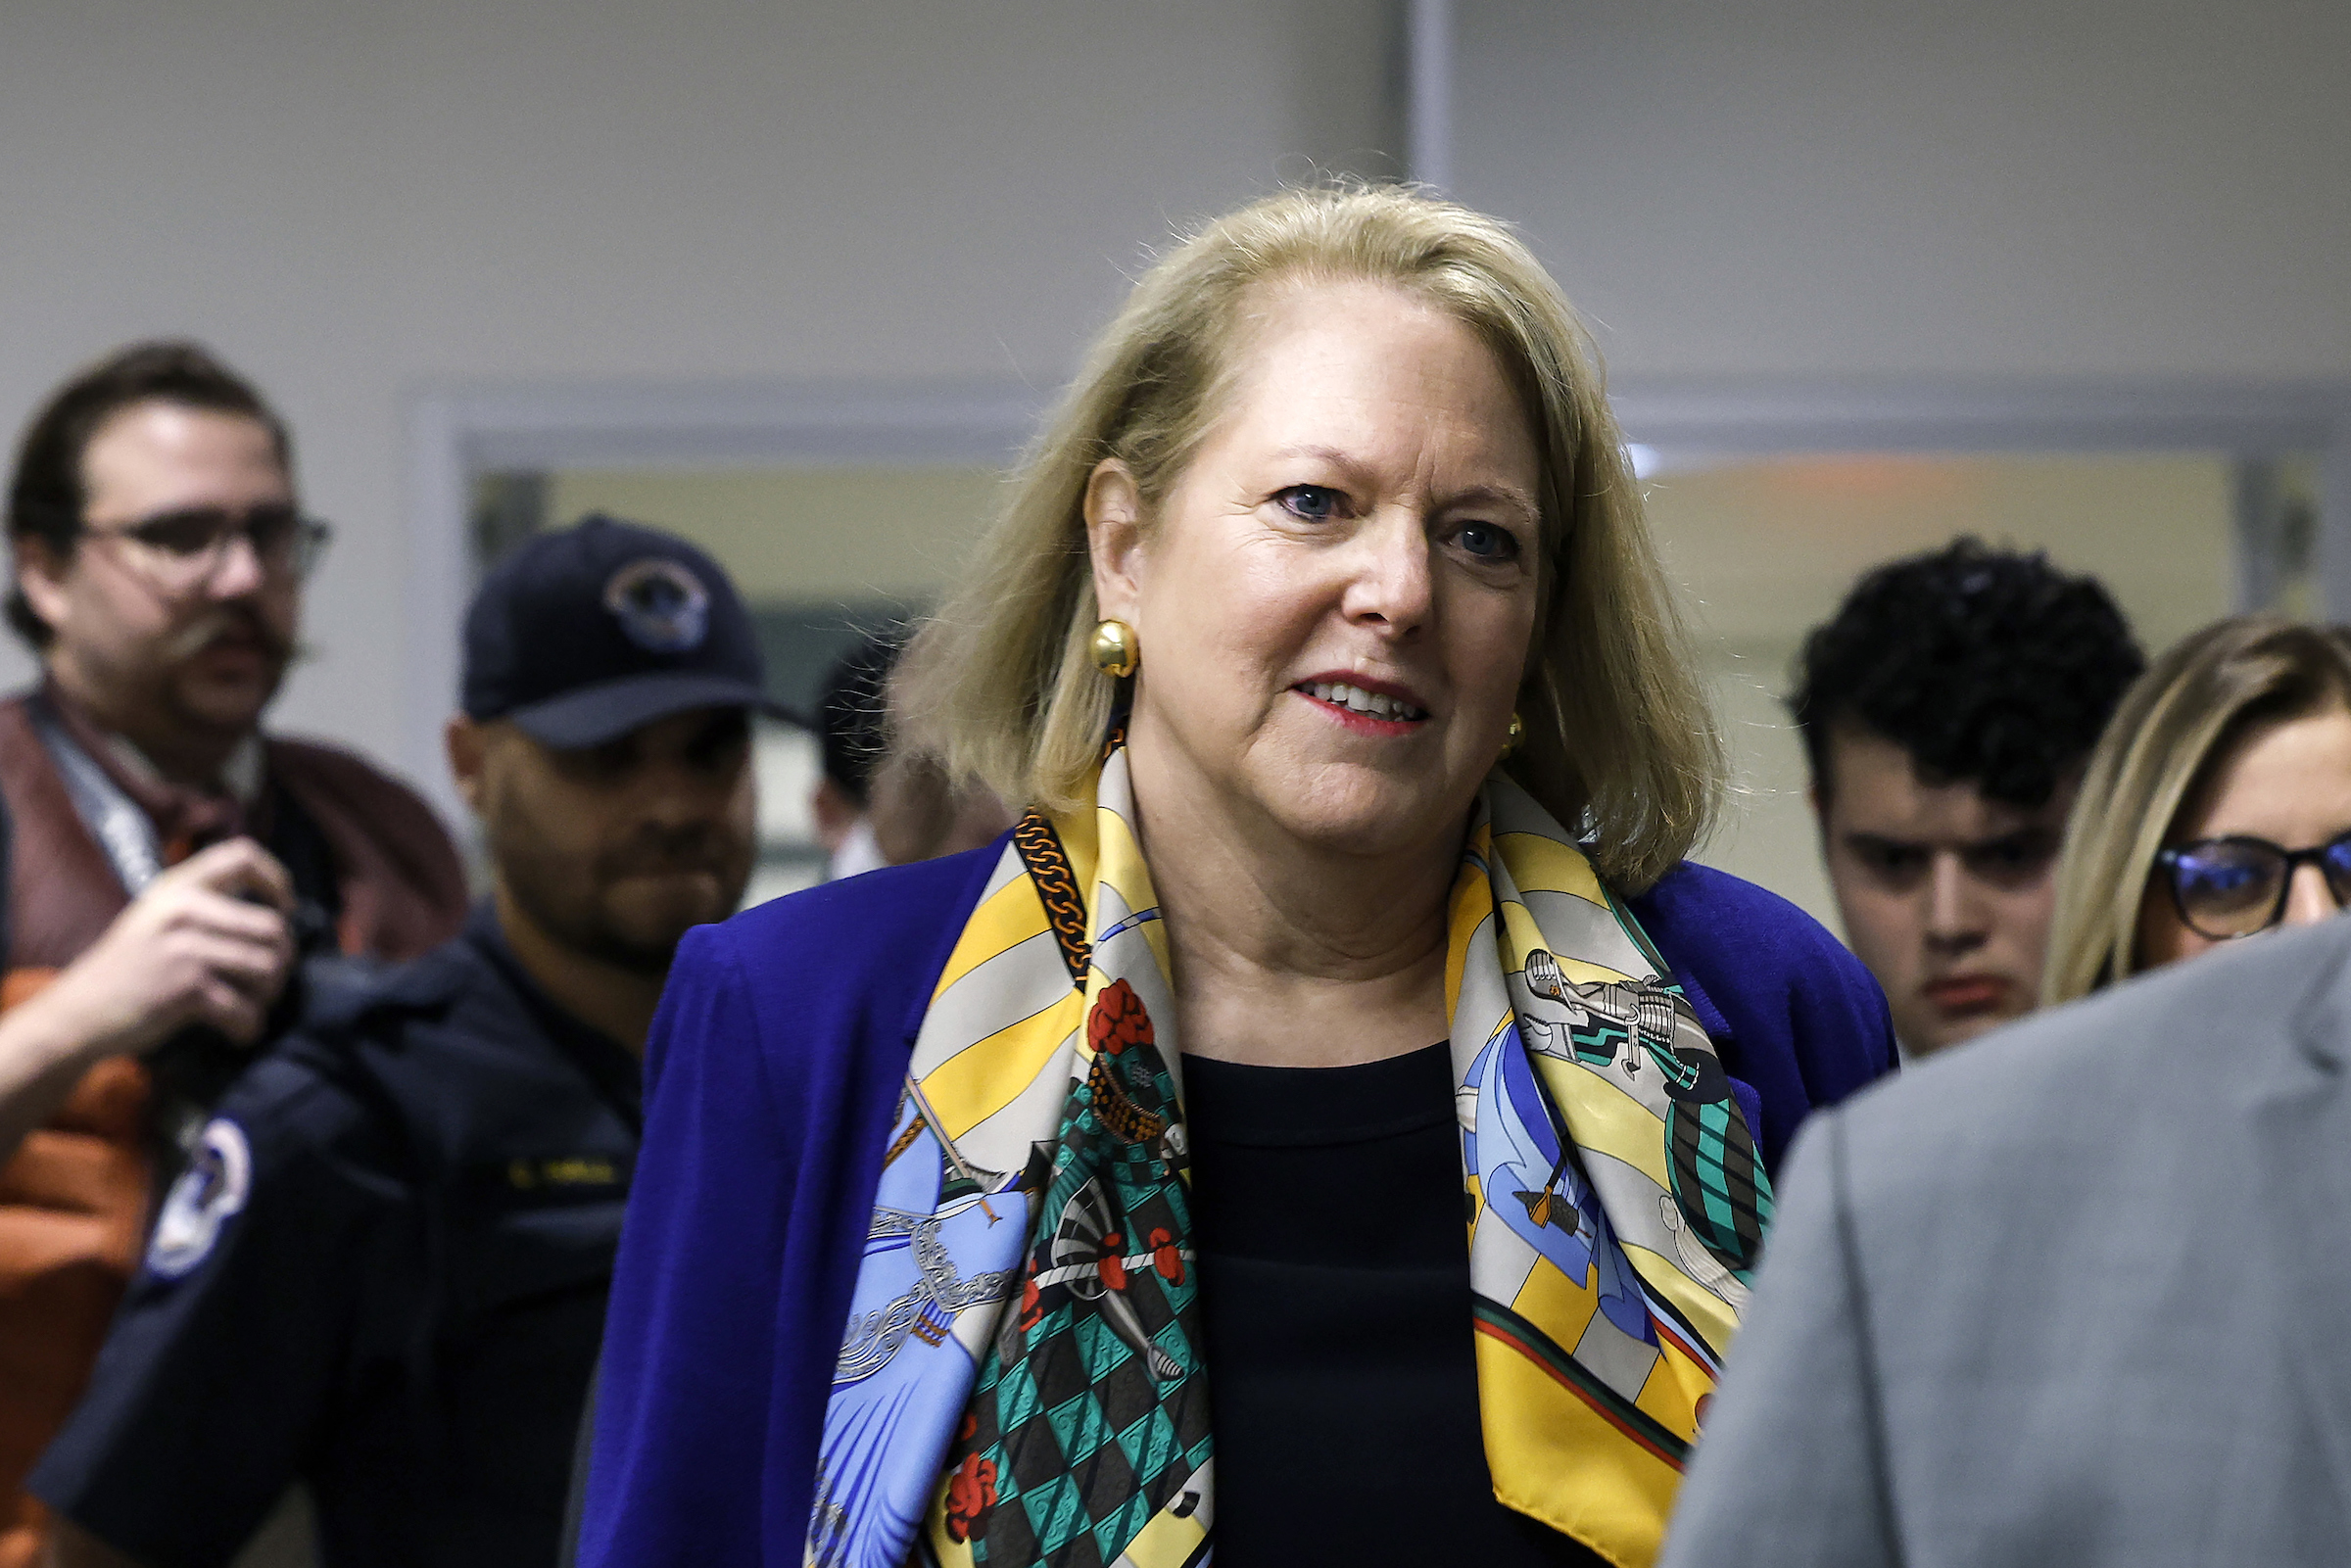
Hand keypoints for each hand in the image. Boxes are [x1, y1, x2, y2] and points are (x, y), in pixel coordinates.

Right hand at [26, 838, 298, 1063]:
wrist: (79, 1012)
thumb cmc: (128, 967)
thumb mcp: (156, 917)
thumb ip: (204, 904)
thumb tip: (276, 912)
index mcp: (178, 887)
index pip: (243, 856)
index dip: (276, 879)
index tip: (284, 907)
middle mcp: (184, 910)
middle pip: (273, 927)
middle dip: (282, 959)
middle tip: (266, 979)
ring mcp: (186, 949)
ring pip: (269, 967)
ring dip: (269, 995)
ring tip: (251, 1005)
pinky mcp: (187, 989)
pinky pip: (246, 1009)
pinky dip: (249, 1026)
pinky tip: (239, 1031)